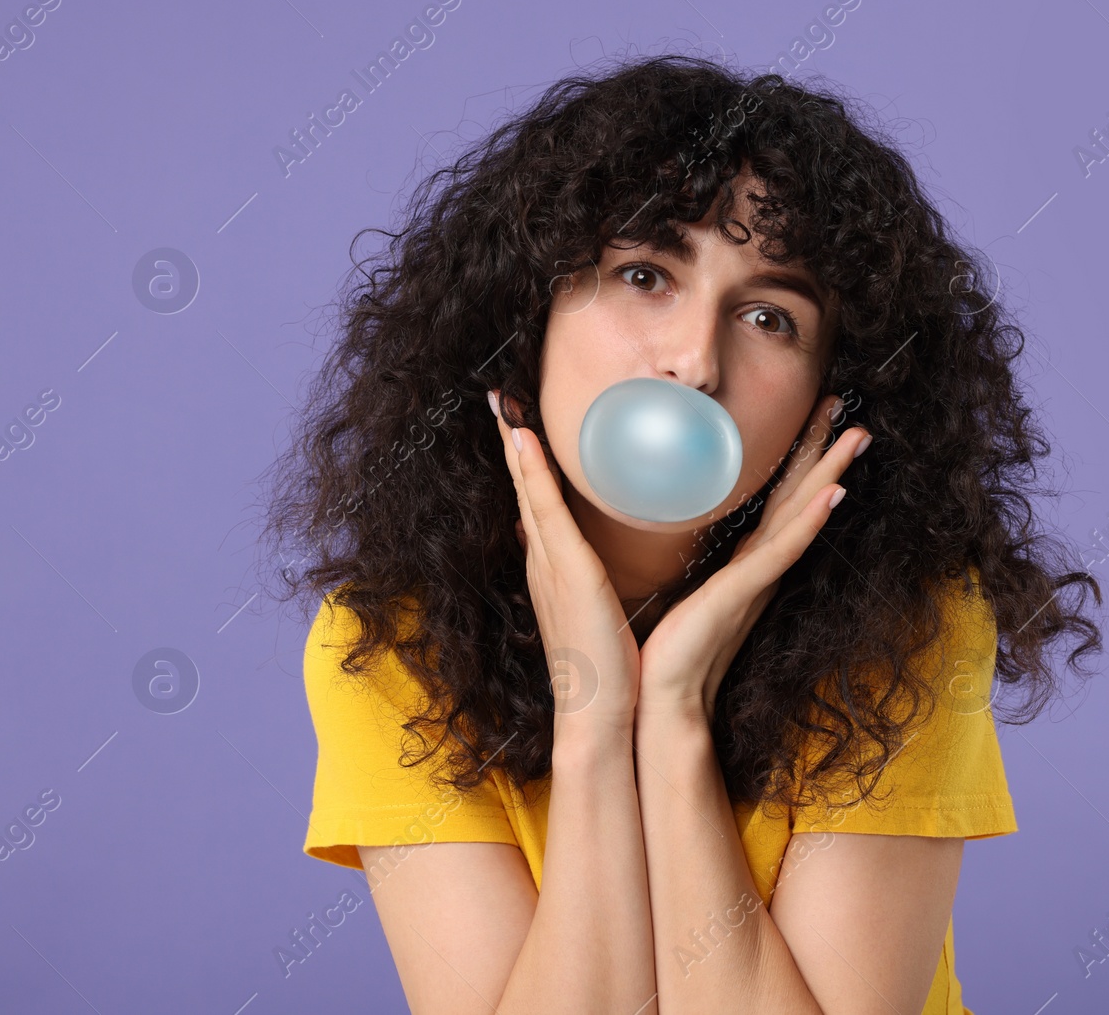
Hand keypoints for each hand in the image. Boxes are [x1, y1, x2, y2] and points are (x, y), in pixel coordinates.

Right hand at [495, 392, 641, 737]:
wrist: (601, 713)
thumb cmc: (611, 668)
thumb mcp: (602, 612)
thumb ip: (595, 583)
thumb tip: (597, 562)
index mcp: (554, 568)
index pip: (536, 501)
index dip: (524, 460)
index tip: (516, 420)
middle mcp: (543, 560)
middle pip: (523, 486)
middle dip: (509, 439)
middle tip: (496, 394)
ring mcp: (550, 564)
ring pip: (528, 489)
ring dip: (514, 442)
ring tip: (502, 400)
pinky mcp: (567, 572)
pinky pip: (545, 511)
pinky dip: (532, 474)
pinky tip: (523, 442)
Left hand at [637, 393, 870, 723]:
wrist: (661, 698)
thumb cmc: (666, 649)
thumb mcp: (682, 590)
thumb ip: (691, 561)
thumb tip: (672, 524)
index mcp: (744, 562)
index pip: (779, 499)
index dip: (800, 458)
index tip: (817, 418)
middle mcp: (759, 566)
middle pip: (799, 496)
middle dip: (824, 451)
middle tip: (850, 410)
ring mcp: (758, 578)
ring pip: (802, 513)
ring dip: (830, 472)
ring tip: (856, 435)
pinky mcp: (746, 592)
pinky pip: (785, 549)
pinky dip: (810, 521)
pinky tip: (833, 493)